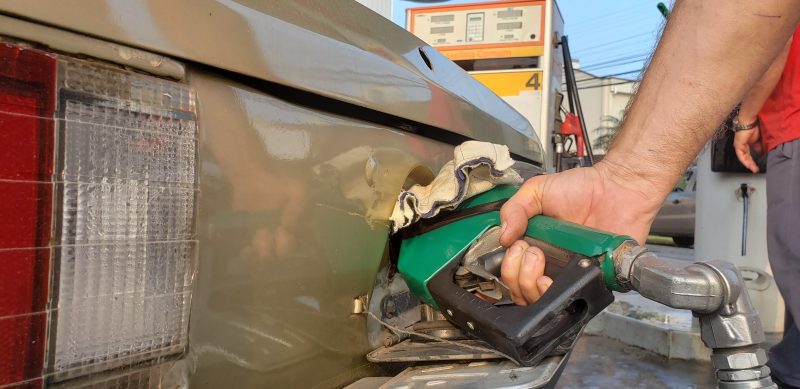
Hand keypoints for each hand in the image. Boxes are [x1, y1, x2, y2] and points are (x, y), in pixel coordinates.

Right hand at [498, 162, 663, 304]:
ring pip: (542, 300)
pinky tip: (560, 277)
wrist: (617, 187)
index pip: (512, 272)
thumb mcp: (537, 191)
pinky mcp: (593, 279)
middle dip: (518, 276)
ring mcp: (571, 273)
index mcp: (535, 246)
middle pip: (522, 292)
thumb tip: (503, 238)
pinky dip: (562, 294)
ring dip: (533, 286)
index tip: (517, 247)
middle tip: (531, 252)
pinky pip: (573, 297)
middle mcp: (550, 264)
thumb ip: (514, 209)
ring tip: (541, 264)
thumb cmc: (581, 187)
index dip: (509, 267)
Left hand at [733, 124, 761, 172]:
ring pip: (743, 157)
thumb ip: (758, 146)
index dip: (752, 161)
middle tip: (755, 170)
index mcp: (745, 145)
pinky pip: (740, 155)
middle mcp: (741, 146)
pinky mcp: (737, 144)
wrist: (749, 122)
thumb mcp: (758, 139)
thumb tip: (760, 151)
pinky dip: (744, 160)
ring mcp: (738, 145)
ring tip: (753, 169)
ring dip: (748, 163)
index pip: (748, 155)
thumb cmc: (753, 127)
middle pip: (745, 158)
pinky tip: (747, 164)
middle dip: (751, 164)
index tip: (756, 167)